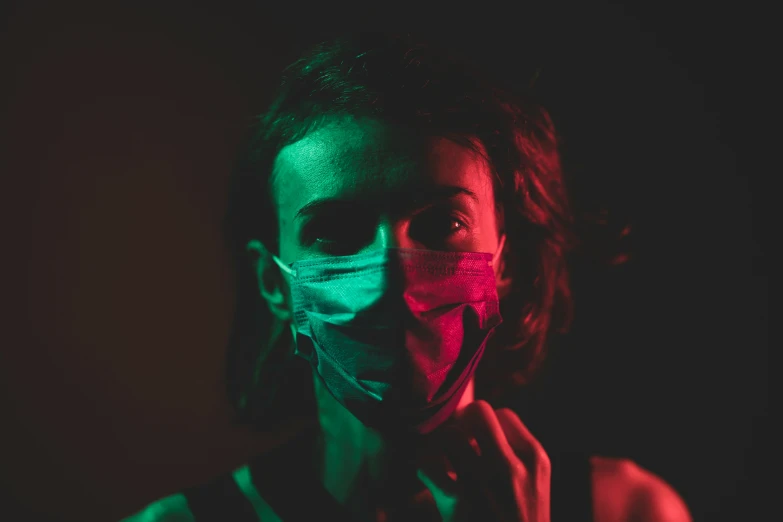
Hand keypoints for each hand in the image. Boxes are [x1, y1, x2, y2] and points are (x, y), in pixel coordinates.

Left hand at [419, 401, 550, 521]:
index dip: (485, 424)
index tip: (477, 441)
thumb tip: (476, 431)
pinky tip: (431, 480)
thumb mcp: (534, 490)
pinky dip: (424, 469)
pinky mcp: (457, 502)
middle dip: (461, 423)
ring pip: (450, 434)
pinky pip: (428, 463)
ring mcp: (484, 481)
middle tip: (454, 442)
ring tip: (441, 460)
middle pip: (477, 412)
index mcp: (535, 460)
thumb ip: (515, 459)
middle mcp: (512, 466)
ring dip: (440, 445)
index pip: (503, 414)